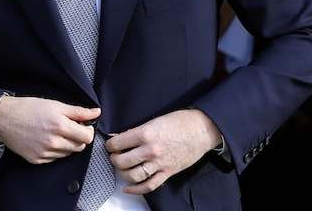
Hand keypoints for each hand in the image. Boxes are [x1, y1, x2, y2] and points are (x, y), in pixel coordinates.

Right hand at [0, 96, 99, 163]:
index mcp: (60, 126)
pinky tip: (46, 140)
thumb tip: (96, 112)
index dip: (87, 130)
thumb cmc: (29, 108)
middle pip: (79, 147)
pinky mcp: (37, 160)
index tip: (81, 125)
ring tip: (55, 133)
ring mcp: (45, 153)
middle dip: (78, 138)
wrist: (5, 118)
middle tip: (68, 128)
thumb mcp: (55, 105)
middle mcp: (54, 142)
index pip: (87, 137)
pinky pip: (55, 159)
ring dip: (67, 145)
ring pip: (68, 154)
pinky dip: (55, 151)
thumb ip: (78, 111)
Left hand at [105, 108, 220, 194]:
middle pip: (122, 161)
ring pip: (132, 175)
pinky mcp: (167, 173)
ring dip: (122, 173)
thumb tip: (120, 137)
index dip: (110, 144)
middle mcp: (150, 150)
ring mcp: (159, 163)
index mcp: (145, 133)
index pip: (117, 143)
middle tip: (114, 156)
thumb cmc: (179, 122)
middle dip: (114, 159)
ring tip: (122, 167)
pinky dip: (136, 190)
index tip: (110, 145)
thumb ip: (137, 131)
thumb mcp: (154, 121)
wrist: (201, 130)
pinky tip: (128, 188)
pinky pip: (148, 185)